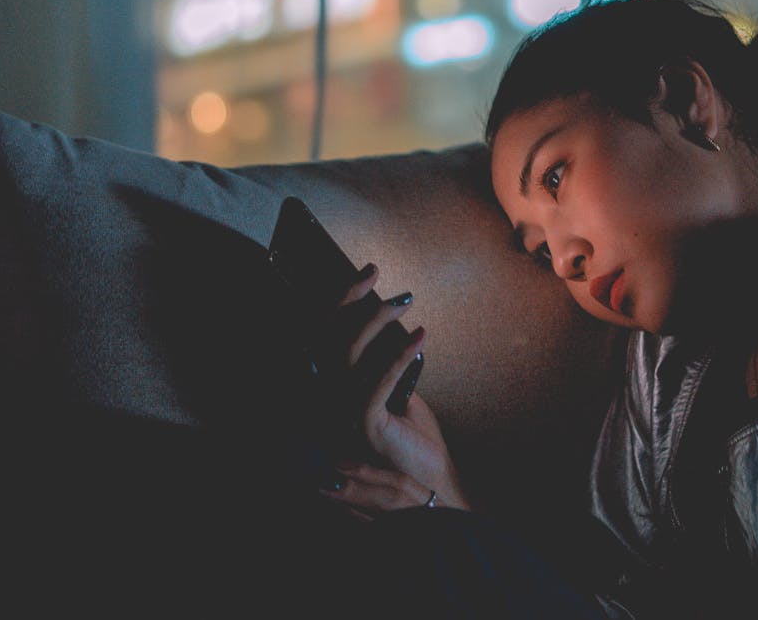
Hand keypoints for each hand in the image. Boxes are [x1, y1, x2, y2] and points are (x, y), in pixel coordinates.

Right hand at [325, 265, 470, 512]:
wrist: (431, 485)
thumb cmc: (415, 440)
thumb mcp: (398, 394)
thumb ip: (386, 368)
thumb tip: (389, 330)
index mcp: (335, 393)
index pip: (326, 339)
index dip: (342, 304)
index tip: (368, 274)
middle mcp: (330, 403)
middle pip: (329, 341)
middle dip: (352, 300)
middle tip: (377, 273)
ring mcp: (343, 416)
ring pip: (348, 355)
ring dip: (377, 320)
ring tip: (405, 301)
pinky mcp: (364, 428)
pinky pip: (378, 382)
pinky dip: (399, 356)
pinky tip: (421, 337)